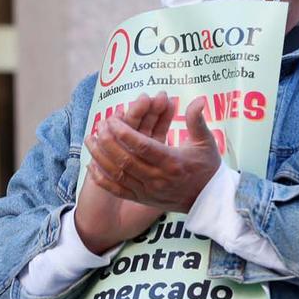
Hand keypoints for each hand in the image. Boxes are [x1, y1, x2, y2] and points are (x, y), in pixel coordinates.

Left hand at [86, 96, 220, 213]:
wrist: (208, 199)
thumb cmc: (206, 167)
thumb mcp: (205, 142)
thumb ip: (197, 120)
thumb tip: (198, 99)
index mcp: (172, 162)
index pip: (142, 146)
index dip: (124, 132)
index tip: (112, 119)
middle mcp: (158, 178)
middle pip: (125, 159)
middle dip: (108, 141)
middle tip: (100, 125)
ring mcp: (148, 191)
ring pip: (118, 174)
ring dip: (101, 156)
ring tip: (90, 139)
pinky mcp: (142, 199)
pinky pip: (117, 190)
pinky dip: (102, 179)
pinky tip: (91, 165)